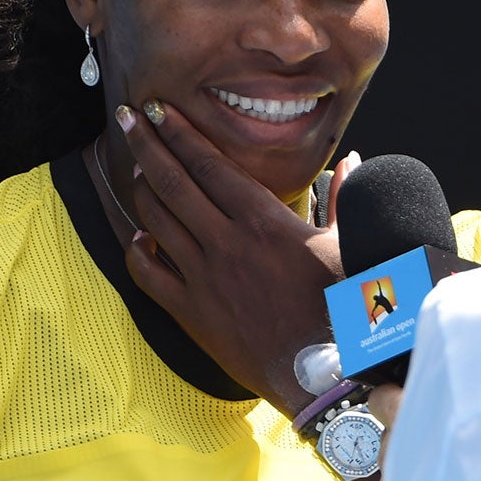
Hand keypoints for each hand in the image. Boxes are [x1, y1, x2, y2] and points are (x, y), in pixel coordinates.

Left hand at [115, 100, 357, 414]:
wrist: (320, 371)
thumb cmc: (339, 308)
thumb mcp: (345, 245)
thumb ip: (342, 197)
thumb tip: (352, 159)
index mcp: (262, 221)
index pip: (209, 163)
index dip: (179, 132)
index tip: (159, 109)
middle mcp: (225, 242)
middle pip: (173, 181)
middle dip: (147, 144)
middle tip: (129, 118)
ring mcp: (202, 277)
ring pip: (156, 220)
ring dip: (141, 188)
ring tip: (136, 166)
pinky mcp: (190, 311)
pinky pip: (148, 274)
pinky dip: (137, 250)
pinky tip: (138, 236)